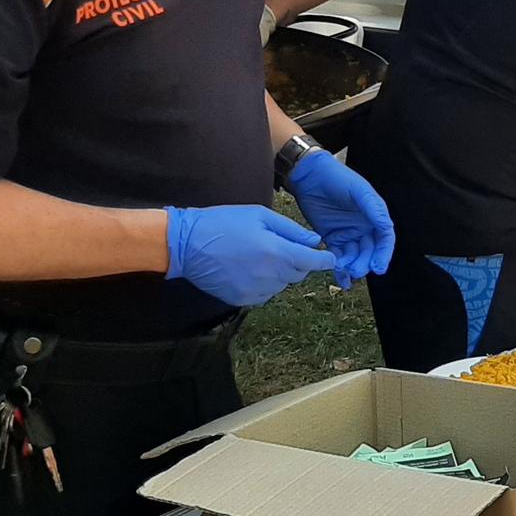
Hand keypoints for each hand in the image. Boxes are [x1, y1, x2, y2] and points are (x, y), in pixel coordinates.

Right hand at [165, 205, 336, 306]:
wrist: (185, 245)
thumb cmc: (222, 223)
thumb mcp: (259, 216)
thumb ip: (291, 230)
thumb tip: (315, 241)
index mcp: (276, 252)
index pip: (313, 262)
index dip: (325, 259)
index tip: (330, 257)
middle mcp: (269, 276)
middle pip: (299, 274)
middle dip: (298, 262)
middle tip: (281, 247)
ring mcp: (256, 291)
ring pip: (282, 284)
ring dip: (280, 273)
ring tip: (259, 256)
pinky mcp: (242, 300)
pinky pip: (265, 293)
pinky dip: (265, 283)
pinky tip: (249, 268)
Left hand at [287, 151, 395, 287]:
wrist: (310, 175)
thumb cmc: (338, 178)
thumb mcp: (359, 191)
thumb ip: (373, 209)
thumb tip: (387, 227)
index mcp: (375, 216)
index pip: (384, 239)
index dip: (383, 254)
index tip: (378, 267)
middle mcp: (364, 227)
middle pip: (369, 251)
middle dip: (365, 263)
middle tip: (356, 270)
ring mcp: (347, 234)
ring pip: (354, 256)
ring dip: (352, 266)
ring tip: (345, 272)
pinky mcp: (331, 238)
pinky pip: (337, 255)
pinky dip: (339, 268)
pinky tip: (341, 279)